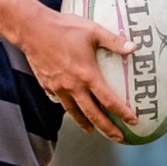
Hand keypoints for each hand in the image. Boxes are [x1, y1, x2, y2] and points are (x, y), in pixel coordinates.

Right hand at [16, 3, 134, 142]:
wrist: (31, 30)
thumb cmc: (64, 28)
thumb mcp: (93, 30)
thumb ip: (114, 41)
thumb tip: (135, 47)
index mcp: (87, 75)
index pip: (108, 100)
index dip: (122, 112)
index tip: (133, 121)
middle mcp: (73, 87)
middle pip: (93, 114)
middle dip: (107, 128)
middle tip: (119, 137)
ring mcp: (58, 88)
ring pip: (74, 113)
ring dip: (85, 124)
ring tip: (93, 131)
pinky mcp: (47, 86)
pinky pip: (60, 102)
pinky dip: (68, 109)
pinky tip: (72, 110)